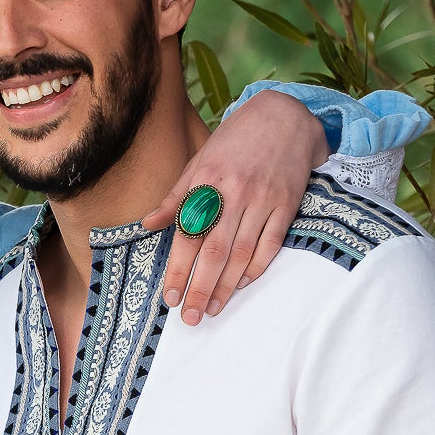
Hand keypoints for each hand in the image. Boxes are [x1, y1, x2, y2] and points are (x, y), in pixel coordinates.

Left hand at [143, 90, 329, 324]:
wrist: (284, 117)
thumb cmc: (235, 142)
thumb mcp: (199, 161)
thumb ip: (176, 197)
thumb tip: (148, 224)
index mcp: (207, 182)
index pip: (188, 234)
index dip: (178, 268)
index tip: (169, 297)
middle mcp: (235, 193)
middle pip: (214, 250)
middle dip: (200, 287)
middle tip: (190, 317)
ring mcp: (263, 200)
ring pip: (242, 252)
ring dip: (226, 286)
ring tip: (213, 310)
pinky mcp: (287, 204)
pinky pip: (271, 244)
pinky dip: (256, 267)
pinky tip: (241, 284)